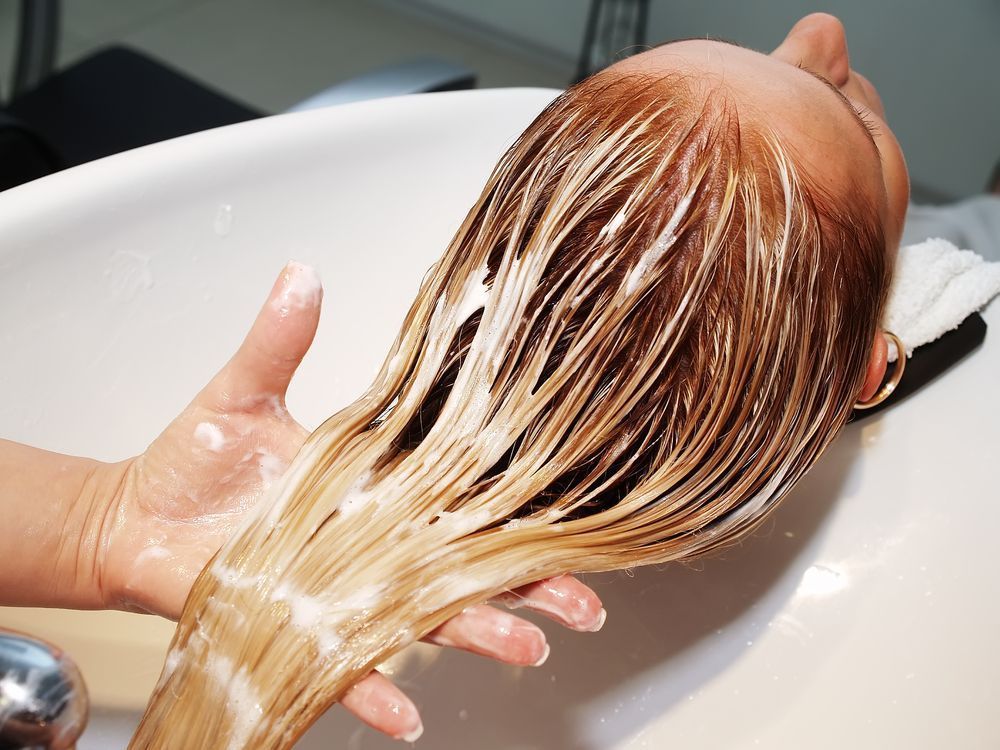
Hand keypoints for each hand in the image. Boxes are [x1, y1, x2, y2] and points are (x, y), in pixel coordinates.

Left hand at [97, 263, 604, 740]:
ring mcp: (342, 589)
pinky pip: (347, 670)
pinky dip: (375, 693)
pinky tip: (408, 716)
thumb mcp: (240, 395)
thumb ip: (277, 341)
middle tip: (582, 602)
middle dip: (527, 584)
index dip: (513, 501)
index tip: (568, 509)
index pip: (458, 490)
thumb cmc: (193, 458)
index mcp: (375, 480)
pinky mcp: (302, 630)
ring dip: (476, 637)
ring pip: (424, 619)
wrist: (137, 518)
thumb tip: (302, 273)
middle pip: (463, 564)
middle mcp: (372, 539)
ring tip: (524, 650)